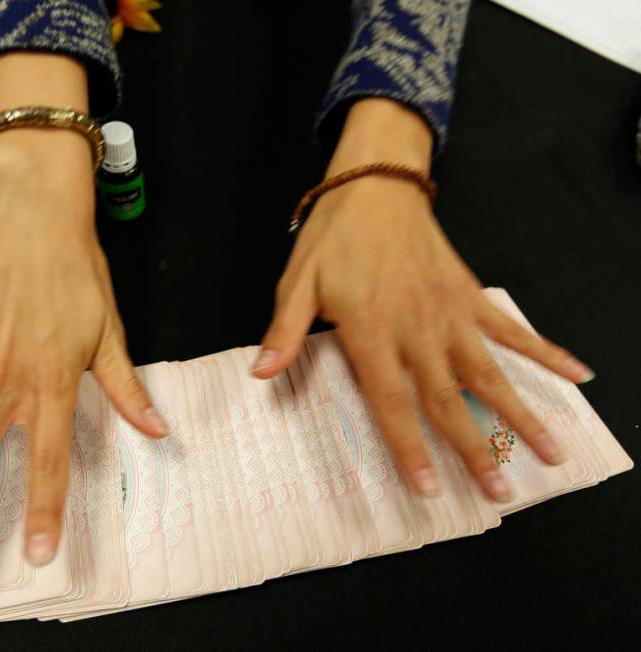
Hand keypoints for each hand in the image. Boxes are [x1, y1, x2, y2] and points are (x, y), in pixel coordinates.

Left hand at [253, 99, 592, 501]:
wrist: (376, 185)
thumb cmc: (332, 239)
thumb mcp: (297, 283)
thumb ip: (284, 331)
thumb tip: (260, 374)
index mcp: (372, 332)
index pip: (393, 402)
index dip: (410, 448)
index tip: (428, 487)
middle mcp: (417, 329)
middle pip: (448, 400)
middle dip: (473, 448)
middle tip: (499, 493)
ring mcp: (450, 313)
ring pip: (489, 372)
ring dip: (520, 413)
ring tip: (550, 452)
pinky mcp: (470, 295)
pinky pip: (511, 328)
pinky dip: (545, 351)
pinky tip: (577, 375)